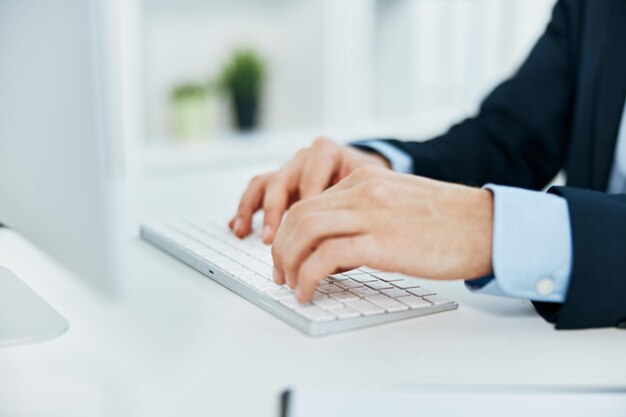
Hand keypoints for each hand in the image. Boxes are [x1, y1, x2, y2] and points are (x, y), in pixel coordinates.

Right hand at [229, 137, 390, 242]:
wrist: (369, 175)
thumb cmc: (370, 186)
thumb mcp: (368, 191)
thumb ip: (351, 209)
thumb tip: (336, 247)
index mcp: (328, 153)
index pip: (311, 179)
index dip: (304, 206)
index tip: (304, 231)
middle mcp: (305, 158)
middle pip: (282, 180)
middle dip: (275, 211)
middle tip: (271, 238)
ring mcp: (290, 169)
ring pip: (264, 183)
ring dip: (252, 209)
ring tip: (243, 232)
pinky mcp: (280, 183)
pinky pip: (257, 191)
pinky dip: (247, 209)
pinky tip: (237, 228)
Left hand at [271, 166, 493, 301]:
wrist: (485, 226)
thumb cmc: (446, 223)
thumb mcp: (395, 206)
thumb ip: (361, 217)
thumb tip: (330, 253)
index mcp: (364, 179)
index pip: (308, 201)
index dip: (289, 233)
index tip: (288, 256)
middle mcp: (362, 191)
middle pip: (299, 214)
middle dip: (282, 248)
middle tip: (281, 274)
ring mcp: (372, 214)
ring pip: (306, 230)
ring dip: (289, 261)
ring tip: (291, 285)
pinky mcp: (382, 242)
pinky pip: (327, 255)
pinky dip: (308, 276)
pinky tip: (308, 291)